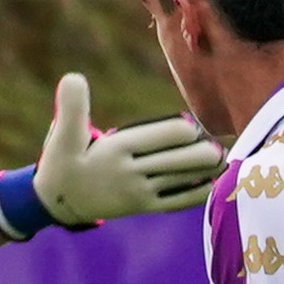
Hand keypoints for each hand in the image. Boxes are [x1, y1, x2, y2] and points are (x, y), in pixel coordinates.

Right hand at [32, 73, 224, 225]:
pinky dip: (200, 192)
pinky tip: (213, 182)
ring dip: (208, 169)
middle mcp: (131, 173)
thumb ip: (72, 107)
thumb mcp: (62, 135)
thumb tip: (72, 77)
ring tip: (225, 158)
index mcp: (117, 150)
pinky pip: (179, 201)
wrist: (58, 202)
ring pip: (184, 180)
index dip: (187, 130)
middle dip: (205, 151)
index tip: (192, 126)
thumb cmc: (63, 161)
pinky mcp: (143, 206)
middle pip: (183, 160)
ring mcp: (139, 193)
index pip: (167, 137)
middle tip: (219, 144)